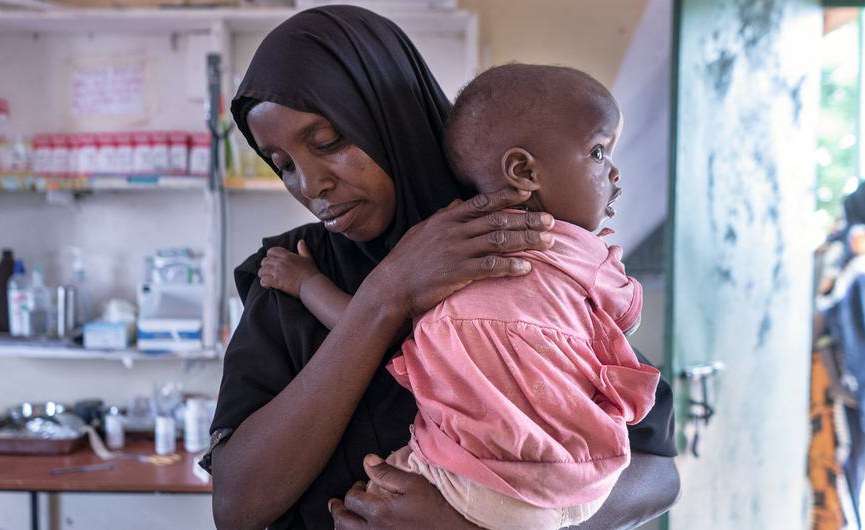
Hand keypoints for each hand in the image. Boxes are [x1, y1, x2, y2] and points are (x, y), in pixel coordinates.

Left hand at [258, 240, 321, 296]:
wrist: (311, 284)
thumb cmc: (310, 272)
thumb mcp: (308, 258)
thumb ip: (303, 249)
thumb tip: (301, 241)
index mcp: (287, 256)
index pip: (271, 251)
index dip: (269, 255)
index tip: (271, 259)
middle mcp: (280, 263)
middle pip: (265, 261)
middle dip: (265, 265)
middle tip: (267, 269)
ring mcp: (277, 272)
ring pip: (262, 271)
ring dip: (262, 274)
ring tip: (265, 277)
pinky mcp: (276, 282)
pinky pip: (264, 280)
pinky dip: (263, 282)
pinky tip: (266, 284)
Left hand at [329, 455, 478, 529]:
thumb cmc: (436, 508)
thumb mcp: (414, 484)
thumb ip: (387, 473)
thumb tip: (367, 460)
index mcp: (379, 511)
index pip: (352, 500)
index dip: (352, 490)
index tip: (359, 484)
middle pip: (343, 523)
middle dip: (337, 510)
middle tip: (335, 504)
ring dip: (342, 526)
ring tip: (343, 519)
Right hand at [365, 188, 555, 317]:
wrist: (391, 286)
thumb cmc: (406, 260)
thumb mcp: (422, 231)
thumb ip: (443, 216)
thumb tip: (458, 203)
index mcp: (447, 219)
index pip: (482, 203)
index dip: (506, 197)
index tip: (527, 194)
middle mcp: (454, 231)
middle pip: (498, 221)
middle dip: (527, 220)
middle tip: (551, 221)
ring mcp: (457, 251)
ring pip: (499, 241)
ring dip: (526, 240)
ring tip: (548, 242)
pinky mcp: (458, 272)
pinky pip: (490, 266)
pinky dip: (510, 265)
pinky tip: (527, 267)